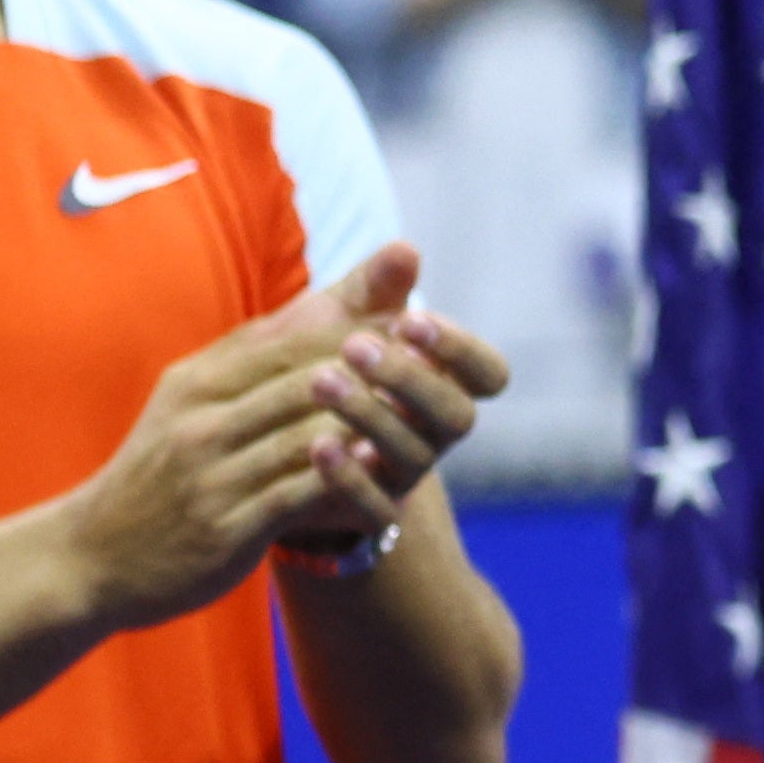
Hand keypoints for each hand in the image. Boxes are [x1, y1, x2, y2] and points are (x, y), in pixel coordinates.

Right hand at [62, 245, 505, 622]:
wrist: (90, 557)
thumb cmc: (159, 475)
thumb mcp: (191, 404)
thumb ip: (252, 360)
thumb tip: (321, 309)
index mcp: (198, 381)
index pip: (287, 338)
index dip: (354, 325)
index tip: (413, 316)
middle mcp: (202, 419)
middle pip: (303, 376)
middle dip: (371, 364)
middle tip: (433, 356)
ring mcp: (211, 473)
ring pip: (304, 432)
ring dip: (366, 419)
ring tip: (421, 409)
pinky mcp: (224, 526)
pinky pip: (294, 495)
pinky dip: (340, 478)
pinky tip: (381, 469)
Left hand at [256, 244, 509, 556]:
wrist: (275, 441)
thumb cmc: (324, 367)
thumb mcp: (342, 320)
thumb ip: (374, 289)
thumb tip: (405, 249)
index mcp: (443, 383)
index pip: (488, 374)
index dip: (460, 350)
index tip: (412, 320)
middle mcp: (434, 432)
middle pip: (456, 415)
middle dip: (409, 379)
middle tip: (354, 345)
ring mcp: (406, 474)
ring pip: (414, 453)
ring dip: (370, 415)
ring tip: (320, 382)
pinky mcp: (371, 513)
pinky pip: (377, 506)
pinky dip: (349, 478)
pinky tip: (315, 445)